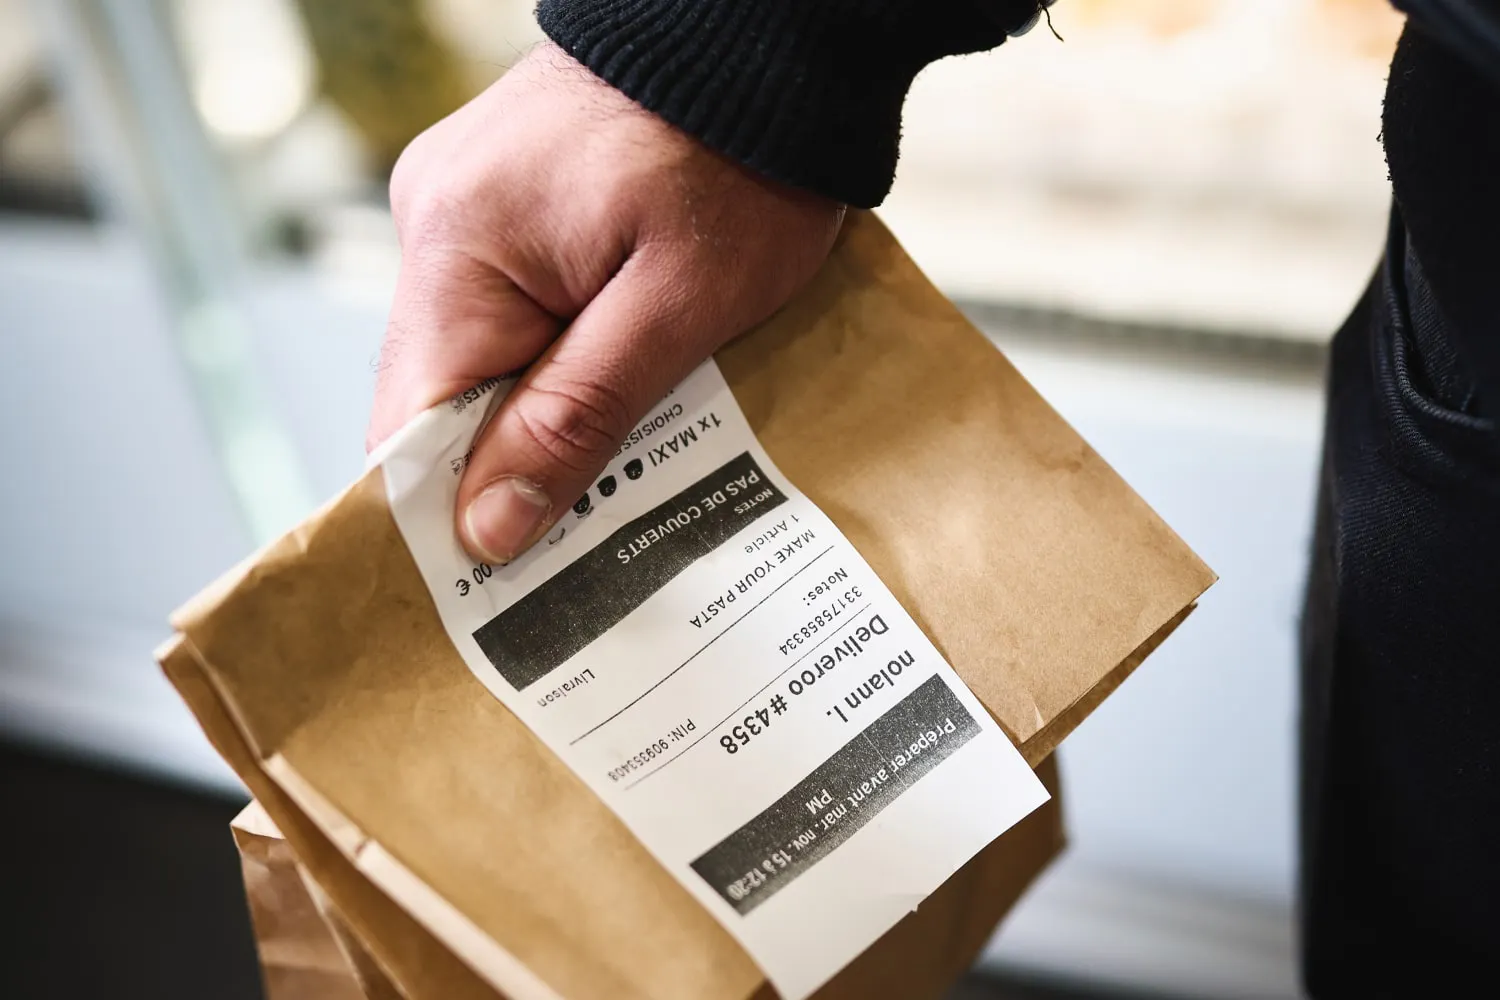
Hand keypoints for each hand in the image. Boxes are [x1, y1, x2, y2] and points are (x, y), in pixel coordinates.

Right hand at [370, 42, 843, 564]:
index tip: (511, 589)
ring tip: (622, 468)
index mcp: (458, 252)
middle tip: (591, 542)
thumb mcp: (678, 304)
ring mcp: (471, 211)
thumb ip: (577, 414)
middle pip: (444, 401)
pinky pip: (512, 313)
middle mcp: (440, 227)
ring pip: (483, 362)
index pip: (410, 428)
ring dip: (546, 419)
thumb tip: (484, 529)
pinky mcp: (511, 206)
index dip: (454, 515)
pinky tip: (621, 392)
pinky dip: (558, 363)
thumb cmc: (741, 154)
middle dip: (515, 472)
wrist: (768, 37)